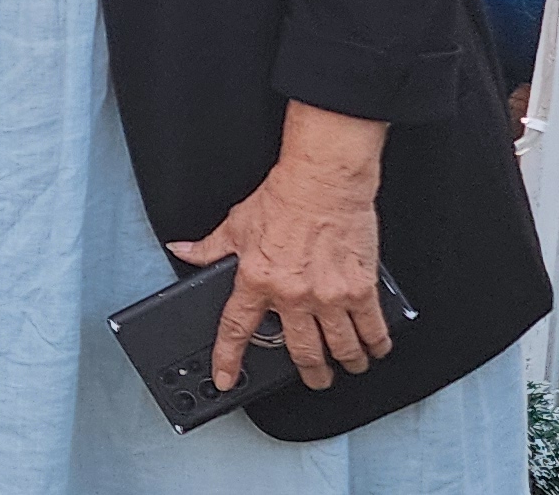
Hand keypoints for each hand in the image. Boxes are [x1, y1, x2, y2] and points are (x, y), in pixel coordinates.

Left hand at [167, 111, 390, 392]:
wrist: (323, 179)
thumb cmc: (284, 198)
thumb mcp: (236, 225)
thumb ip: (209, 248)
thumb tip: (182, 251)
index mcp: (257, 280)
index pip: (236, 330)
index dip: (228, 359)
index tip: (227, 378)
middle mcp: (294, 294)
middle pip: (302, 352)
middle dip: (311, 373)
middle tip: (315, 378)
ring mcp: (329, 295)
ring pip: (340, 348)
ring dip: (345, 364)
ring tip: (347, 366)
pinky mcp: (360, 288)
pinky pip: (371, 328)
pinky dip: (375, 344)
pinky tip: (375, 348)